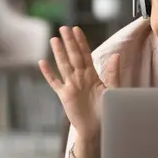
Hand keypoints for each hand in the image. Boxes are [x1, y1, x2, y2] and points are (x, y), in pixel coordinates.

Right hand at [39, 26, 119, 141]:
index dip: (81, 42)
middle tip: (64, 28)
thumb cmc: (107, 110)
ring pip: (63, 65)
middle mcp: (80, 78)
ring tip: (54, 39)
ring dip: (58, 53)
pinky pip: (54, 82)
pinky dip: (48, 73)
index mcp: (92, 75)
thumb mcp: (113, 90)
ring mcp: (71, 86)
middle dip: (69, 42)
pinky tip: (41, 63)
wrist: (98, 129)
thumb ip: (113, 73)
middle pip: (73, 56)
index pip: (86, 54)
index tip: (77, 29)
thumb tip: (116, 55)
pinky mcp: (64, 96)